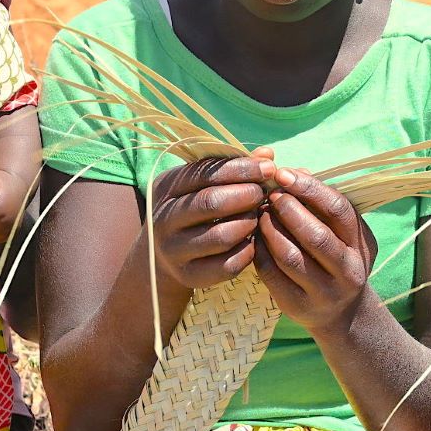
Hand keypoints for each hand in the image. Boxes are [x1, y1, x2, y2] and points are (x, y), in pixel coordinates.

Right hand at [148, 153, 273, 291]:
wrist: (160, 254)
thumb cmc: (191, 208)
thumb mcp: (200, 182)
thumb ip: (232, 167)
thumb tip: (267, 154)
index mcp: (166, 188)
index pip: (206, 173)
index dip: (241, 168)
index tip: (269, 167)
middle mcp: (164, 219)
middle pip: (212, 202)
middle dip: (247, 195)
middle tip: (263, 194)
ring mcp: (174, 251)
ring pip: (222, 236)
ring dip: (249, 224)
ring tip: (258, 216)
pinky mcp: (189, 276)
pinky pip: (228, 265)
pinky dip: (248, 251)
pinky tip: (252, 240)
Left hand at [253, 167, 376, 338]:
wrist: (342, 313)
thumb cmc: (338, 258)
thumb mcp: (343, 232)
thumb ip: (322, 203)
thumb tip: (297, 171)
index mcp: (361, 245)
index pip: (338, 210)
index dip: (309, 188)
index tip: (283, 174)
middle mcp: (348, 271)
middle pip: (315, 236)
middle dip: (287, 209)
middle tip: (269, 196)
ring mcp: (324, 293)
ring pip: (290, 257)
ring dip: (269, 230)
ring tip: (260, 214)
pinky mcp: (298, 307)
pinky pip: (272, 275)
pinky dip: (259, 252)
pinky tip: (255, 238)